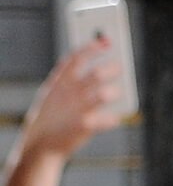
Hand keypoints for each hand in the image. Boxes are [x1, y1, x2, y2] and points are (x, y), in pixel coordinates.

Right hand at [17, 43, 125, 158]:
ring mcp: (77, 109)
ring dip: (115, 92)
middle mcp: (69, 93)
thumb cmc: (51, 116)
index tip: (105, 41)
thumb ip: (68, 80)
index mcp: (59, 82)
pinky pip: (109, 119)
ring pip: (105, 94)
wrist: (40, 143)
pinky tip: (116, 118)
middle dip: (111, 69)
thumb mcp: (51, 94)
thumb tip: (93, 66)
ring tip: (119, 92)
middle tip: (120, 68)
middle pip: (95, 74)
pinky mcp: (86, 126)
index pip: (76, 58)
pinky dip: (115, 118)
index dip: (92, 47)